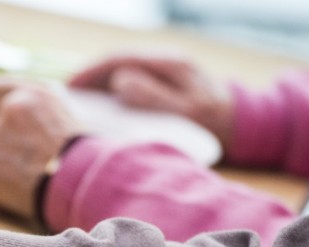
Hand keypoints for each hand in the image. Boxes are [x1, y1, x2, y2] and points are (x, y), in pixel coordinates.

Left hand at [0, 77, 81, 220]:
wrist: (83, 186)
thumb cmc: (82, 156)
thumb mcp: (64, 115)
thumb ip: (33, 108)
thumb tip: (8, 110)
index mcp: (28, 96)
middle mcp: (6, 114)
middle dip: (3, 143)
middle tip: (27, 160)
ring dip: (2, 167)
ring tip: (31, 177)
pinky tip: (20, 192)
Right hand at [69, 53, 233, 148]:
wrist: (243, 124)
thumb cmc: (216, 120)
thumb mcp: (188, 111)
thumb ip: (154, 95)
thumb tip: (119, 81)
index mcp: (170, 63)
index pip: (121, 59)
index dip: (92, 71)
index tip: (70, 86)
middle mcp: (166, 61)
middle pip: (118, 62)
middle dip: (90, 76)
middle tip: (65, 94)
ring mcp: (165, 71)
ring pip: (123, 71)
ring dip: (99, 83)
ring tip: (76, 101)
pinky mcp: (164, 84)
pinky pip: (131, 82)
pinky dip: (111, 91)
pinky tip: (99, 105)